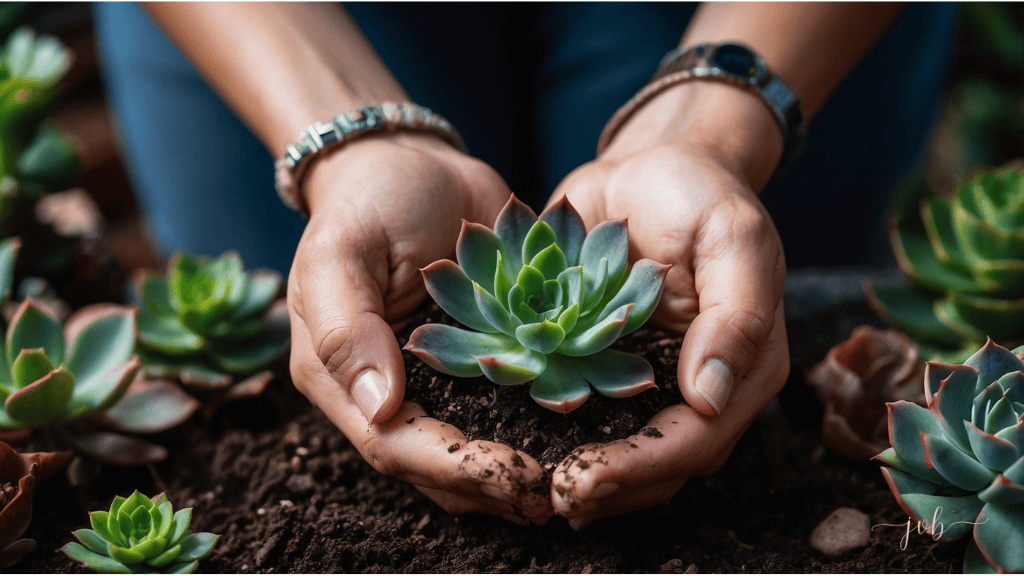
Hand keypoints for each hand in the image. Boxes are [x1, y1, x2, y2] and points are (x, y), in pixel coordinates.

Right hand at [286, 133, 551, 522]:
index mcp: (343, 379)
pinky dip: (542, 429)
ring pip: (477, 448)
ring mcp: (437, 383)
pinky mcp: (481, 363)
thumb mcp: (341, 251)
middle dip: (494, 484)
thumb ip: (345, 328)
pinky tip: (587, 437)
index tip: (511, 473)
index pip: (394, 446)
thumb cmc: (368, 202)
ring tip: (579, 482)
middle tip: (558, 493)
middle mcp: (389, 394)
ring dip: (521, 471)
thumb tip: (380, 405)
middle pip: (438, 465)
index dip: (451, 467)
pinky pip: (508, 408)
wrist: (415, 164)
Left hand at [547, 82, 789, 526]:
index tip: (586, 478)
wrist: (650, 169)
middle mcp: (698, 387)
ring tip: (529, 491)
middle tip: (551, 496)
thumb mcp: (731, 236)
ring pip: (623, 453)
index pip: (698, 438)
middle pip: (661, 464)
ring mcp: (650, 383)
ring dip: (583, 480)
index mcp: (742, 365)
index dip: (645, 466)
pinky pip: (586, 417)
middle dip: (609, 486)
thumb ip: (735, 314)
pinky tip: (516, 451)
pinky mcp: (607, 370)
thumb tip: (711, 398)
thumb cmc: (700, 194)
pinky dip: (557, 440)